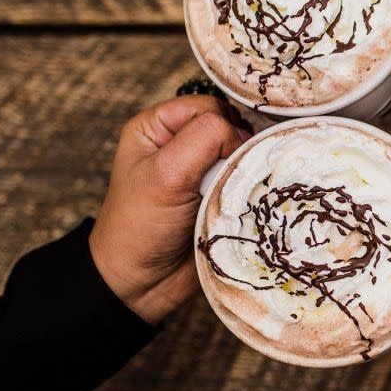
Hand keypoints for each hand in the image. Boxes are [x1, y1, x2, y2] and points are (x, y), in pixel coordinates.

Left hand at [89, 96, 251, 324]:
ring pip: (244, 157)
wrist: (141, 285)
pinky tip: (244, 207)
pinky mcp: (219, 197)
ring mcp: (202, 172)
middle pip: (231, 128)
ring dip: (246, 175)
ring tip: (234, 196)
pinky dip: (251, 194)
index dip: (221, 126)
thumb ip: (204, 138)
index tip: (218, 158)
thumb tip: (244, 134)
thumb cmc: (139, 227)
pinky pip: (248, 184)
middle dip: (237, 151)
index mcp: (158, 127)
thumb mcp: (165, 174)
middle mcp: (181, 144)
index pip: (208, 106)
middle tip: (227, 180)